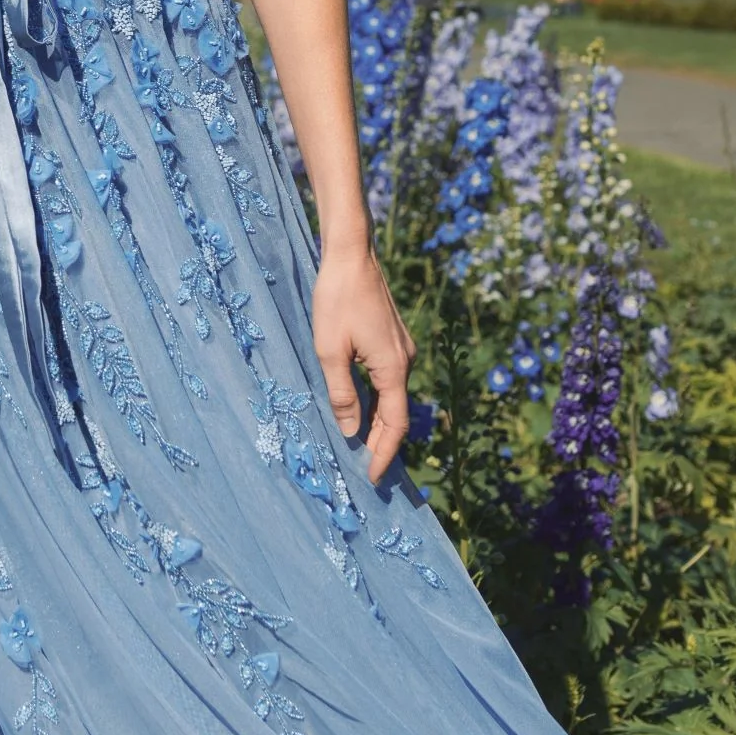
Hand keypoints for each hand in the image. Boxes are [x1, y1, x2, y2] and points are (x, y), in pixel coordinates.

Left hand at [312, 246, 415, 485]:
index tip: (374, 477)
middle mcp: (405, 361)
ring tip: (364, 447)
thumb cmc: (337, 301)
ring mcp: (402, 349)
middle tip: (368, 471)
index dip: (384, 453)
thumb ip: (342, 394)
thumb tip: (351, 431)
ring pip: (394, 397)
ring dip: (381, 423)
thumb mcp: (330, 351)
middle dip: (383, 443)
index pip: (394, 424)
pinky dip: (380, 402)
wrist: (351, 256)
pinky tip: (365, 409)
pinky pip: (389, 381)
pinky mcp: (394, 340)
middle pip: (397, 413)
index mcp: (393, 368)